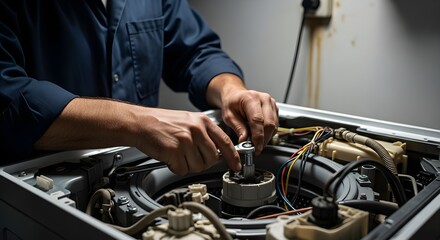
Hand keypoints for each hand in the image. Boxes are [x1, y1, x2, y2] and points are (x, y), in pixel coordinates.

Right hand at [34, 98, 241, 175]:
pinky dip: (175, 167)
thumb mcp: (188, 121)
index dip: (233, 157)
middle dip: (203, 163)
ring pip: (197, 166)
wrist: (140, 122)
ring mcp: (185, 140)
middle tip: (190, 158)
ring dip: (187, 165)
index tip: (236, 166)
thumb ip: (204, 134)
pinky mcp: (174, 151)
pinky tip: (169, 157)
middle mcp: (196, 130)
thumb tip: (217, 153)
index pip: (226, 142)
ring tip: (177, 155)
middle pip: (211, 159)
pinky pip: (182, 169)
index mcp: (203, 122)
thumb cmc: (161, 122)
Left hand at [207, 74, 278, 154]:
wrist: (236, 94)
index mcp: (251, 98)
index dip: (258, 136)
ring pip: (274, 126)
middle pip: (269, 124)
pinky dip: (269, 133)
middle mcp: (264, 99)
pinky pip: (275, 124)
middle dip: (264, 139)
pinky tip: (260, 134)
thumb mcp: (228, 115)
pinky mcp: (275, 108)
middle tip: (256, 148)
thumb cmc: (232, 102)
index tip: (256, 148)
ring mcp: (271, 103)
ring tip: (256, 141)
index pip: (258, 120)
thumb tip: (244, 140)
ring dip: (267, 137)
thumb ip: (238, 128)